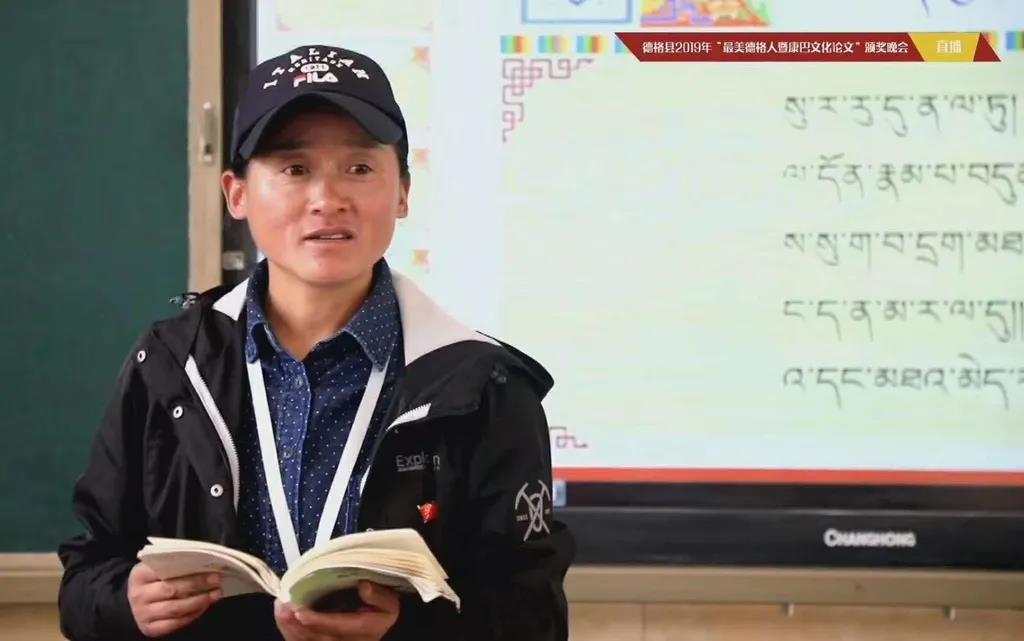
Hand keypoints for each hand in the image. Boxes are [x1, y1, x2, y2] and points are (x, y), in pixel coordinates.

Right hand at [127, 562, 221, 636]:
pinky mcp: (150, 628)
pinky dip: (193, 614)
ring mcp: (143, 614)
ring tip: (215, 594)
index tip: (210, 568)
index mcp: (140, 575)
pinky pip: (176, 623)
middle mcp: (139, 595)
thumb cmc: (153, 581)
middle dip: (198, 584)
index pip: (165, 570)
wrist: (137, 602)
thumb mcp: (157, 568)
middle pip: (172, 589)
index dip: (189, 570)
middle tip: (216, 580)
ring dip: (199, 601)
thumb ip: (174, 564)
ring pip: (176, 608)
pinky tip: (204, 606)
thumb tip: (204, 563)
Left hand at [275, 581, 399, 640]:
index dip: (320, 621)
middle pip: (318, 638)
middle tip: (283, 607)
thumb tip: (363, 585)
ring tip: (280, 609)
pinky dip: (290, 631)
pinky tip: (282, 617)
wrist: (375, 624)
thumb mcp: (388, 603)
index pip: (340, 626)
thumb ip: (379, 596)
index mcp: (365, 630)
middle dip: (297, 625)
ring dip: (290, 627)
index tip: (301, 613)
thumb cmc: (379, 610)